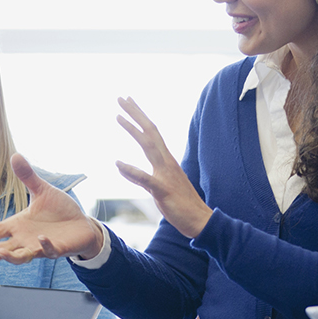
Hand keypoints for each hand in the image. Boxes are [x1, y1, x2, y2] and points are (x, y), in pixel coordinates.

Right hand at [0, 153, 104, 263]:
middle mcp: (25, 238)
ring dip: (11, 256)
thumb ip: (28, 177)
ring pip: (21, 257)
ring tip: (1, 252)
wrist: (82, 224)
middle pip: (1, 250)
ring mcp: (39, 246)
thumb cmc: (60, 211)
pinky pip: (48, 251)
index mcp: (18, 225)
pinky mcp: (56, 249)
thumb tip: (15, 155)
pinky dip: (44, 246)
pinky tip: (41, 239)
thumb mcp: (42, 191)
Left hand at [111, 97, 212, 237]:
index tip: (128, 102)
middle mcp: (167, 163)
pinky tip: (117, 163)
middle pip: (150, 132)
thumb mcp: (161, 187)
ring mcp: (166, 175)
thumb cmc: (182, 205)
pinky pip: (145, 178)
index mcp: (167, 161)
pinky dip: (132, 170)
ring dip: (133, 130)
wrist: (201, 221)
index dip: (140, 117)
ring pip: (148, 146)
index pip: (152, 133)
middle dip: (136, 113)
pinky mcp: (163, 191)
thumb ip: (146, 176)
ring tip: (117, 116)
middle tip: (121, 97)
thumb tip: (127, 170)